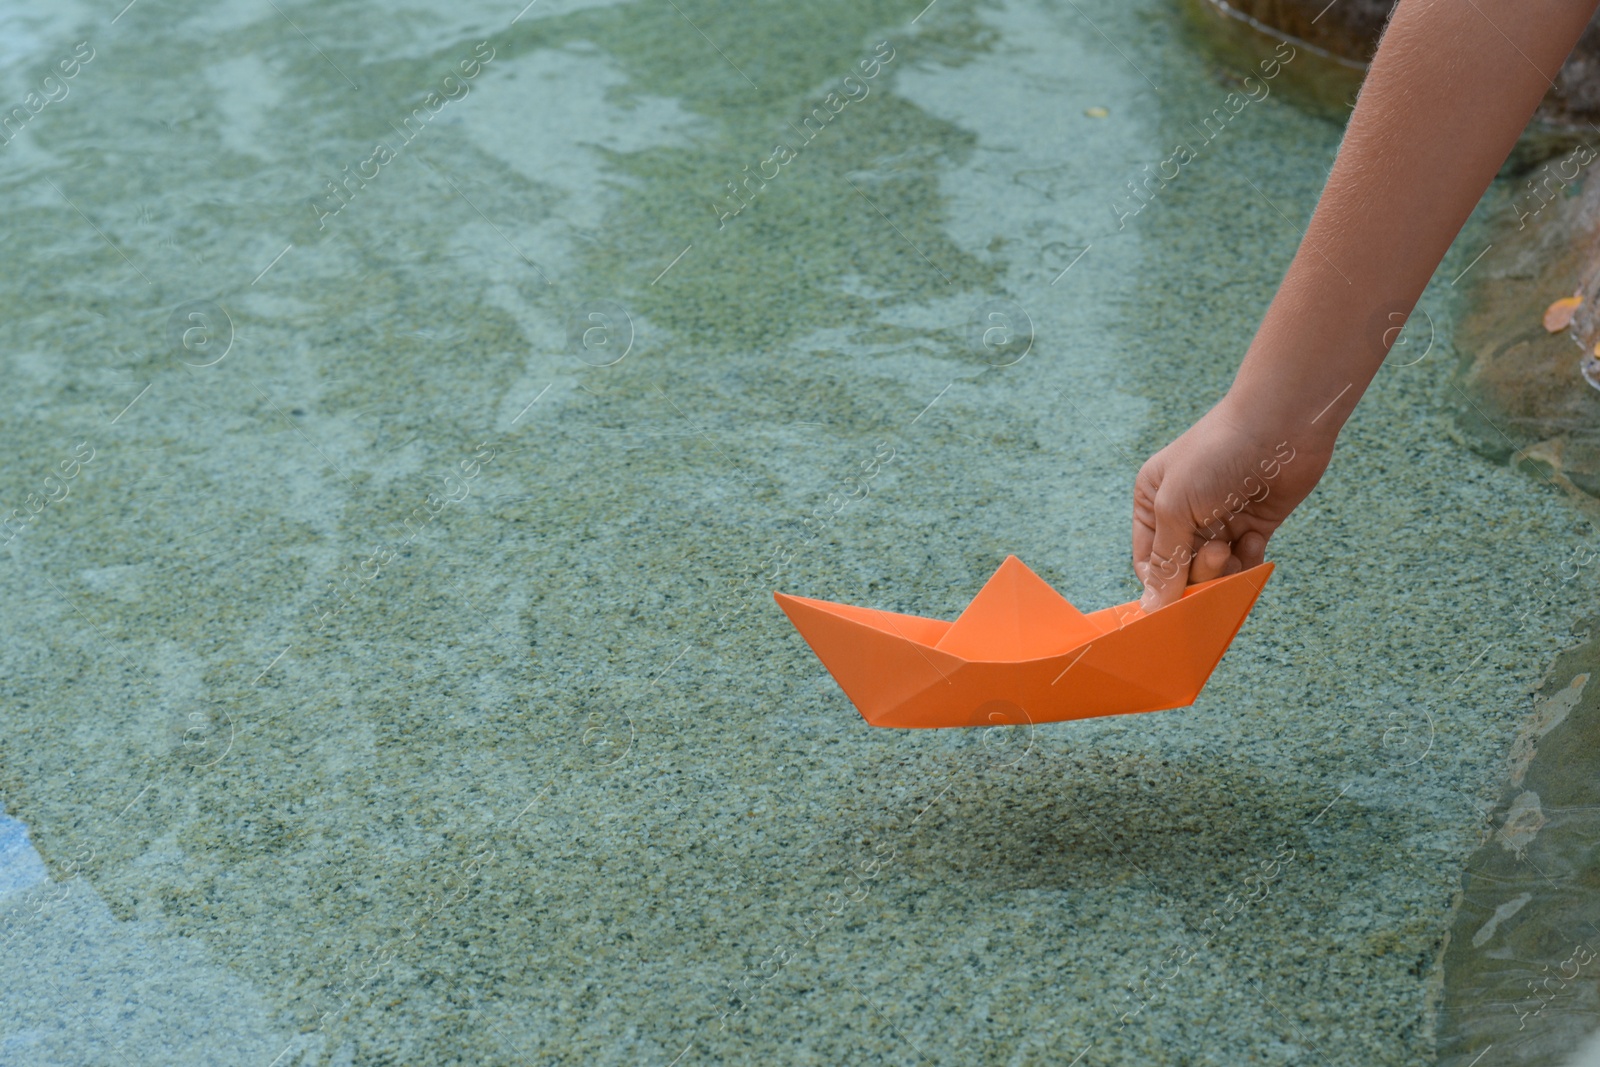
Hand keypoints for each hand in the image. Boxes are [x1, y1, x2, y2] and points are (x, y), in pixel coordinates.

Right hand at [1132, 395, 1332, 610]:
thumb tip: (1152, 606)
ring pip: (1216, 570)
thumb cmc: (1216, 454)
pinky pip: (1245, 561)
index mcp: (1154, 502)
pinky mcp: (1253, 524)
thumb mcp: (1176, 507)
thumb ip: (1166, 560)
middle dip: (1199, 570)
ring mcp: (1220, 520)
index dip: (1162, 583)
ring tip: (1236, 544)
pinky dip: (1249, 558)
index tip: (1179, 598)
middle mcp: (1183, 514)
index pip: (1149, 562)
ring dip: (1226, 567)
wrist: (1279, 425)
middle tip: (1218, 552)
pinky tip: (1255, 535)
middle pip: (1184, 570)